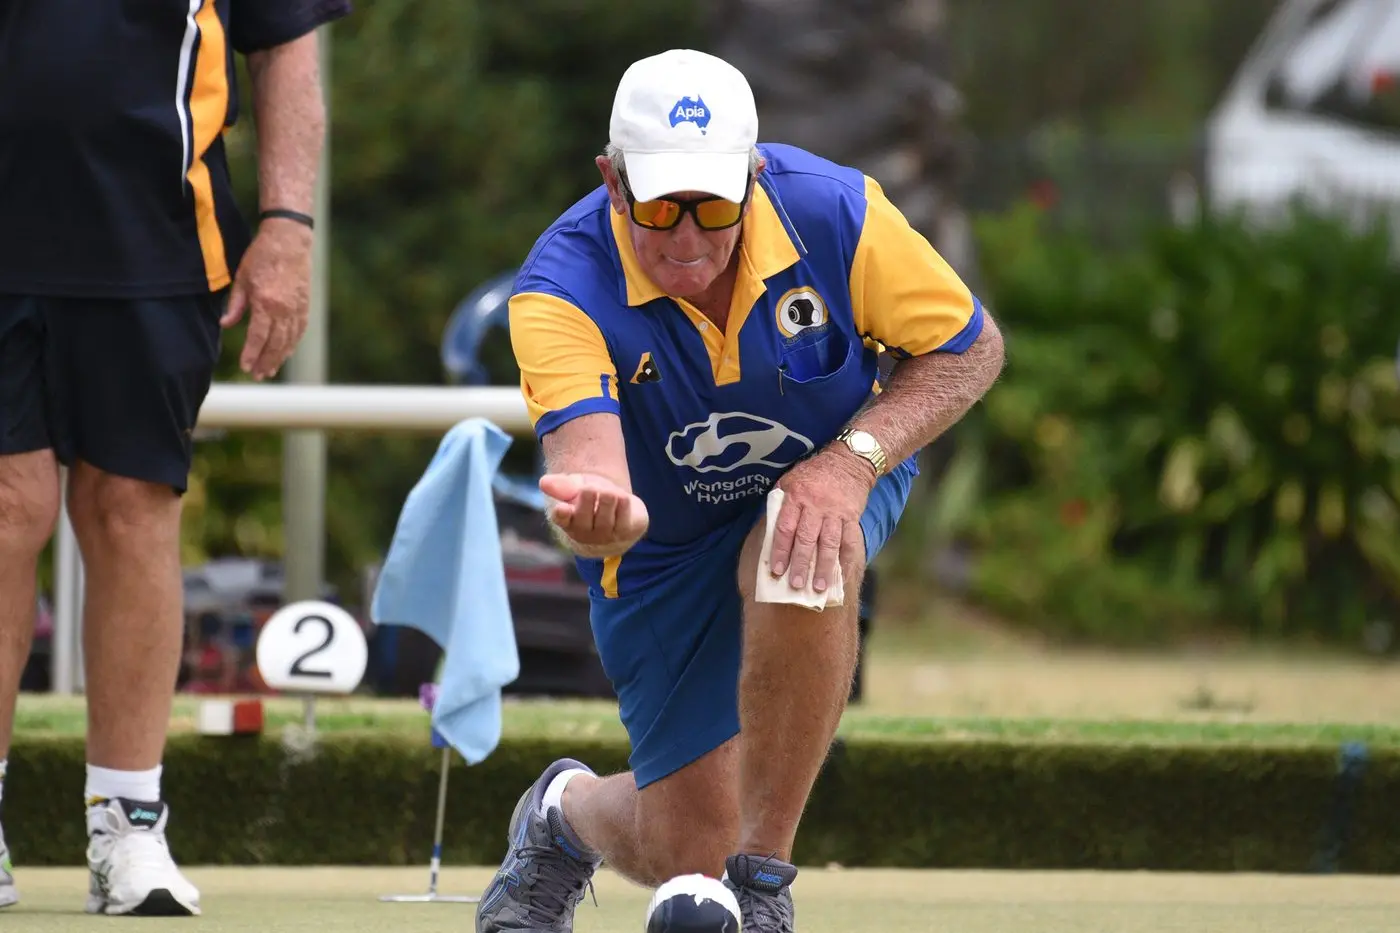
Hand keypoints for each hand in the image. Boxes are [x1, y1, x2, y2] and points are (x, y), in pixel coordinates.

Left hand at [220, 218, 313, 380]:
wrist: (289, 241)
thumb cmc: (261, 256)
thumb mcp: (242, 278)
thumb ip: (235, 305)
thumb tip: (226, 324)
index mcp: (266, 303)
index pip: (258, 337)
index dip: (251, 354)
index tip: (245, 366)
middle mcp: (284, 310)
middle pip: (275, 344)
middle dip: (265, 362)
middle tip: (257, 375)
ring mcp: (297, 309)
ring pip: (289, 341)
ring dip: (279, 358)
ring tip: (269, 370)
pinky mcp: (305, 306)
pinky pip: (299, 331)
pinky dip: (292, 344)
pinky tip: (285, 353)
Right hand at [539, 473, 648, 550]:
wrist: (616, 516)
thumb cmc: (589, 501)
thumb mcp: (573, 489)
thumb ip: (560, 486)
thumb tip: (543, 482)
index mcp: (566, 522)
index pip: (562, 519)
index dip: (562, 514)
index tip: (561, 508)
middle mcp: (584, 533)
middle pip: (586, 505)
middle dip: (589, 490)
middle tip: (590, 490)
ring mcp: (605, 535)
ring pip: (607, 500)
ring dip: (607, 492)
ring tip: (607, 495)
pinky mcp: (625, 531)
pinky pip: (623, 503)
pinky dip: (622, 497)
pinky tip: (620, 501)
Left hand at [769, 449, 874, 592]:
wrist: (848, 460)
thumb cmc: (814, 473)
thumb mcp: (790, 480)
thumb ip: (781, 502)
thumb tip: (769, 529)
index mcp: (796, 496)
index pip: (785, 528)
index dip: (779, 550)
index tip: (776, 570)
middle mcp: (815, 506)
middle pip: (806, 539)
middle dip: (800, 564)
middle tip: (796, 585)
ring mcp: (835, 513)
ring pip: (828, 544)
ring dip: (824, 568)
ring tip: (819, 587)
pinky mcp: (852, 517)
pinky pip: (849, 542)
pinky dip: (846, 561)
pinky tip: (842, 576)